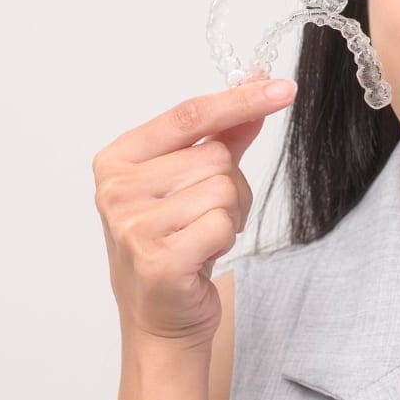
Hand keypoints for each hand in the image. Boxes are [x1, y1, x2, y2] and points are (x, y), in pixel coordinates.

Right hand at [91, 78, 296, 348]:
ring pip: (222, 189)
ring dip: (229, 215)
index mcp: (118, 158)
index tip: (283, 87)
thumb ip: (224, 134)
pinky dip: (225, 239)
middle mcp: (117, 188)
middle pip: (214, 156)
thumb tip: (259, 83)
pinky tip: (201, 256)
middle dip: (229, 185)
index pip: (190, 116)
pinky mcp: (156, 259)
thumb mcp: (192, 181)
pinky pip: (221, 224)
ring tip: (202, 237)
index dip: (241, 100)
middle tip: (207, 216)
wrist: (161, 316)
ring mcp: (132, 225)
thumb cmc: (175, 243)